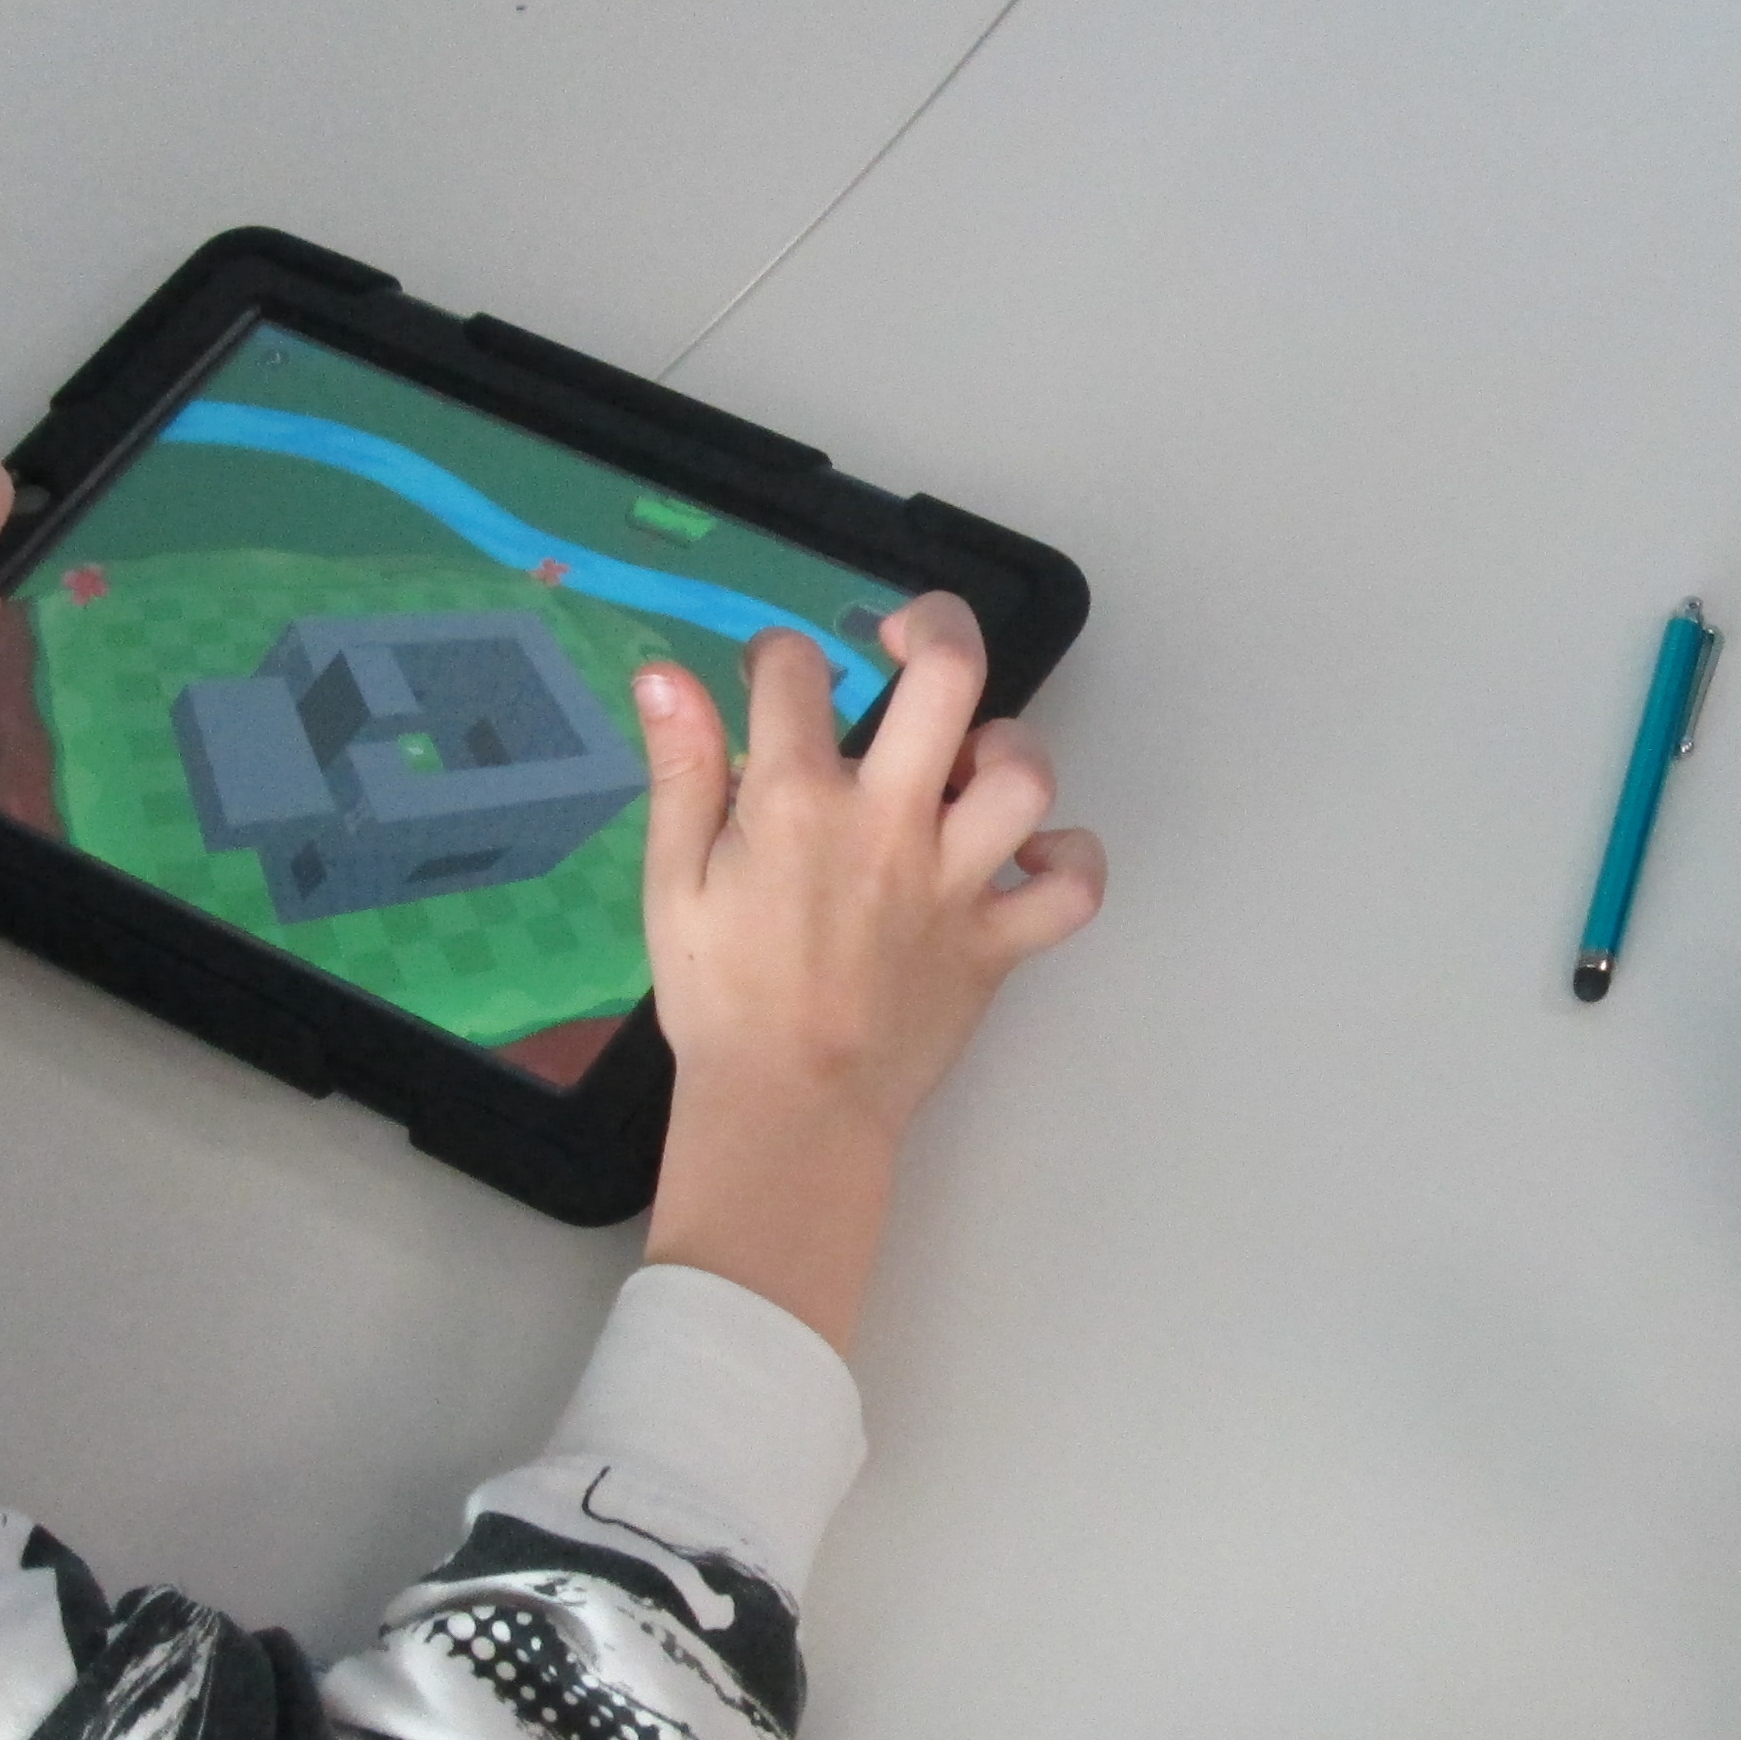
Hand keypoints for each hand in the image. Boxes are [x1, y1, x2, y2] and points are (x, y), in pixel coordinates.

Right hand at [638, 593, 1104, 1349]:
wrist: (787, 1113)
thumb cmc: (720, 1002)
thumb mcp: (672, 884)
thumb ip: (681, 772)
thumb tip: (666, 672)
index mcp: (795, 802)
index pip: (796, 671)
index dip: (781, 656)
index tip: (774, 679)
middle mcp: (888, 824)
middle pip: (948, 677)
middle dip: (936, 626)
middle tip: (910, 640)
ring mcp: (953, 883)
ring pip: (1024, 775)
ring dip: (1006, 750)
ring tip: (968, 767)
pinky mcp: (997, 942)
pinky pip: (1074, 890)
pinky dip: (1072, 863)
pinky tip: (1034, 857)